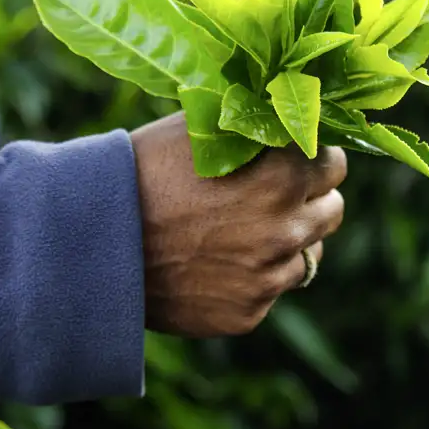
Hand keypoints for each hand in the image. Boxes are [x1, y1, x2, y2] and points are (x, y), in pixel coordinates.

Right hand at [130, 112, 346, 337]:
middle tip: (276, 194)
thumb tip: (291, 115)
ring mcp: (268, 277)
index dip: (313, 157)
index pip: (334, 162)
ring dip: (288, 240)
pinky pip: (272, 289)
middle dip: (311, 198)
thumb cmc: (144, 172)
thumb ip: (258, 125)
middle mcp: (286, 229)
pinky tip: (218, 263)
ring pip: (309, 254)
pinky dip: (256, 276)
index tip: (295, 158)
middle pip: (333, 209)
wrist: (93, 240)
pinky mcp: (248, 313)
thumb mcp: (203, 129)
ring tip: (243, 230)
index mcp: (282, 176)